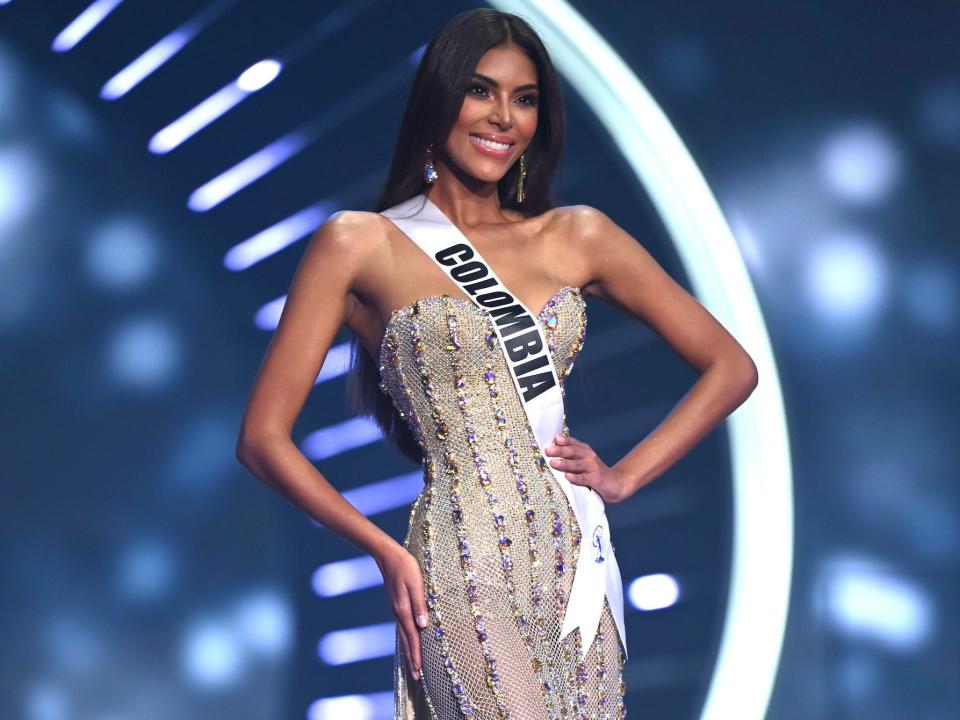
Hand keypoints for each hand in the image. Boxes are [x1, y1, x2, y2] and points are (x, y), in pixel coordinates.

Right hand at [375, 543, 429, 679]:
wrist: (387, 555)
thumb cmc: (405, 566)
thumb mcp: (416, 583)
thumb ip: (420, 604)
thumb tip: (423, 626)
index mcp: (404, 610)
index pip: (412, 638)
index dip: (416, 655)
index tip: (419, 672)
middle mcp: (399, 614)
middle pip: (406, 641)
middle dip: (412, 660)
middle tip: (416, 679)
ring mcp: (396, 610)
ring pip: (404, 636)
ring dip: (409, 652)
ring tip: (413, 666)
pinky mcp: (397, 606)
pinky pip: (402, 628)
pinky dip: (406, 640)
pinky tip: (408, 642)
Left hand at [544, 433, 630, 503]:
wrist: (617, 484)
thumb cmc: (595, 473)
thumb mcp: (584, 462)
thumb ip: (570, 457)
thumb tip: (551, 452)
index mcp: (585, 451)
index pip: (573, 443)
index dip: (563, 440)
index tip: (552, 439)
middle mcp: (589, 456)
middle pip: (573, 452)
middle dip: (560, 450)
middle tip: (548, 450)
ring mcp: (593, 467)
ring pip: (576, 464)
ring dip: (564, 463)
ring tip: (553, 463)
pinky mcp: (596, 479)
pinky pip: (584, 478)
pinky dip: (575, 477)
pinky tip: (568, 476)